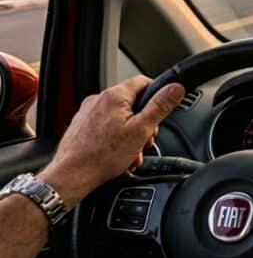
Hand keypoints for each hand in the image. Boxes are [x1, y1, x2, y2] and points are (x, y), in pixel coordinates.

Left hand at [38, 76, 184, 207]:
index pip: (143, 82)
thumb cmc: (102, 156)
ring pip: (119, 116)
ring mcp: (88, 112)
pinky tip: (116, 153)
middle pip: (132, 102)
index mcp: (115, 96)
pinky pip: (105, 125)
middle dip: (143, 122)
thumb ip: (160, 106)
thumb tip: (175, 88)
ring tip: (130, 152)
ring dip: (130, 132)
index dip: (157, 96)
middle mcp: (98, 99)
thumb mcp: (141, 130)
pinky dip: (114, 137)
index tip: (160, 110)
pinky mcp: (81, 125)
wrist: (71, 175)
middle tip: (144, 139)